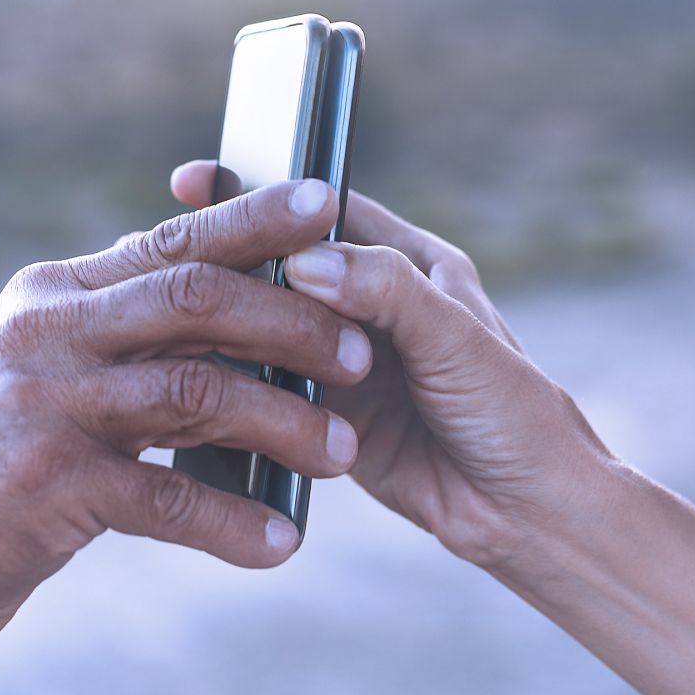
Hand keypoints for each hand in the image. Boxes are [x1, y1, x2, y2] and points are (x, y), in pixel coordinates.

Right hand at [0, 179, 370, 654]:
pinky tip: (278, 543)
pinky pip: (165, 497)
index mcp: (57, 294)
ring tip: (341, 451)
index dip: (254, 219)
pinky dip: (231, 519)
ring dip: (282, 421)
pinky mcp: (47, 487)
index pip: (171, 240)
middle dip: (292, 320)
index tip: (328, 200)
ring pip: (195, 390)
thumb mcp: (37, 365)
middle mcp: (50, 333)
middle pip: (196, 298)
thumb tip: (224, 305)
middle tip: (360, 353)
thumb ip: (116, 331)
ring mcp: (47, 406)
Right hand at [171, 162, 616, 570]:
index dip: (269, 194)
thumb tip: (304, 260)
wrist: (528, 515)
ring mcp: (347, 362)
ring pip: (272, 329)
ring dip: (228, 323)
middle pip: (289, 268)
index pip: (328, 211)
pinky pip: (271, 390)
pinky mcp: (328, 417)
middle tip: (167, 247)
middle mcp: (374, 306)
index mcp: (412, 263)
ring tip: (166, 313)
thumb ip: (385, 291)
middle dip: (232, 256)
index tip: (208, 180)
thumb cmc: (514, 414)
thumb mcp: (454, 340)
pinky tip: (194, 374)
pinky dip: (238, 384)